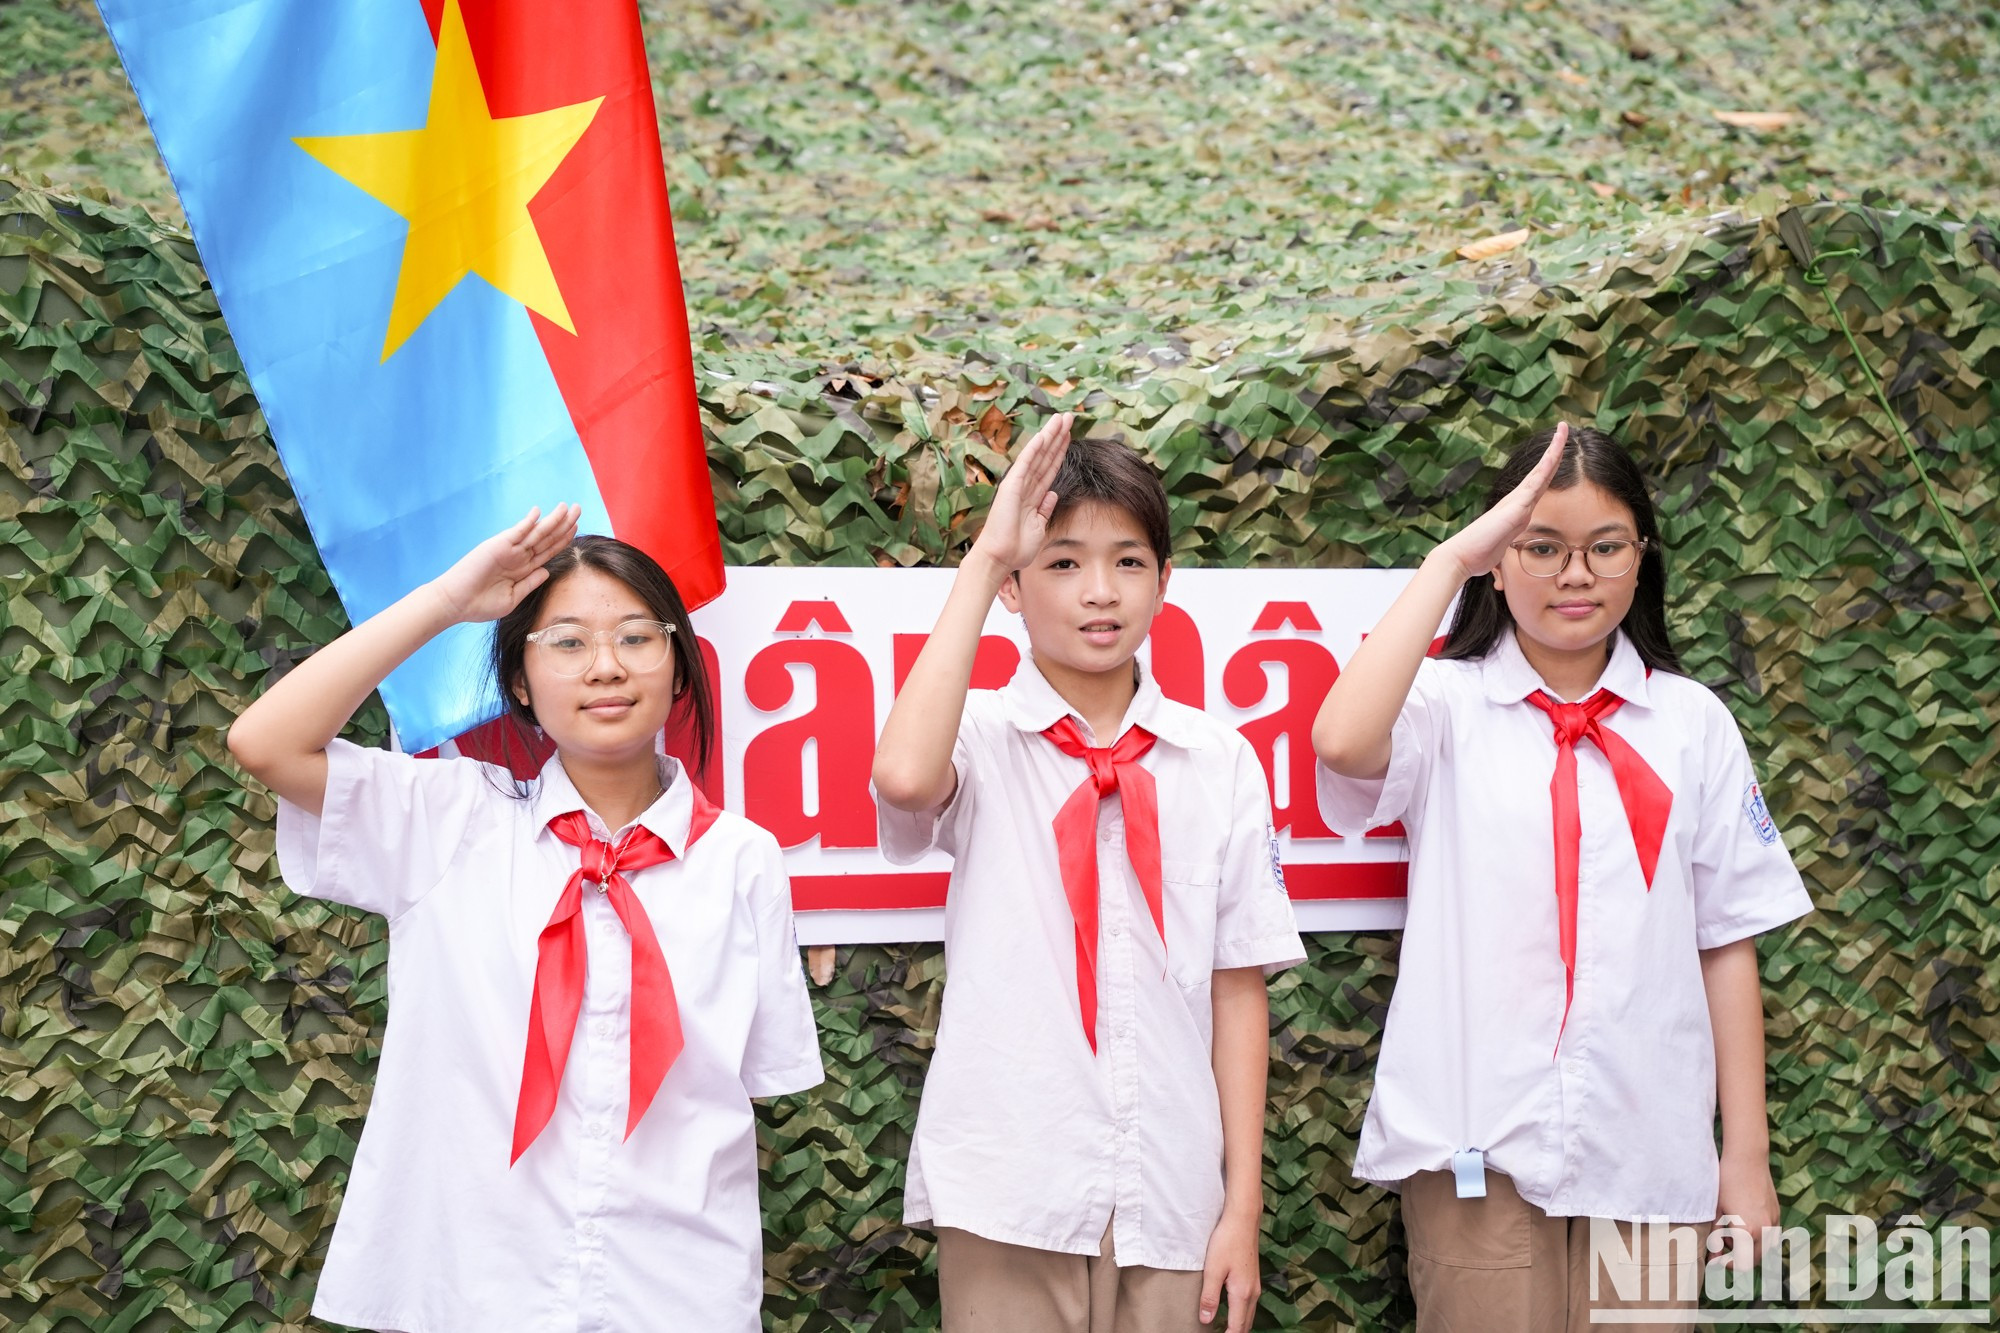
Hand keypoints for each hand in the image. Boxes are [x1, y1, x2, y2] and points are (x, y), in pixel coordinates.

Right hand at [431, 504, 581, 623]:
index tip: (576, 527)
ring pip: (537, 532)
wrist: (456, 604)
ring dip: (553, 520)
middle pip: (547, 537)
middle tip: (578, 508)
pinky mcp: (497, 546)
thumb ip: (530, 583)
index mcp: (523, 569)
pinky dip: (527, 522)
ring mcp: (509, 550)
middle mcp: (518, 556)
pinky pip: (516, 532)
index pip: (548, 550)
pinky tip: (539, 512)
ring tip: (567, 508)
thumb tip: (547, 570)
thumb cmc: (481, 604)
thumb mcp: (513, 597)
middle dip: (564, 524)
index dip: (563, 539)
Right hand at [969, 413, 1071, 571]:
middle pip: (1046, 456)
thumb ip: (1045, 509)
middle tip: (1069, 417)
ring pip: (1038, 454)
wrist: (1000, 557)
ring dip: (1050, 436)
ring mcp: (1018, 484)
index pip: (1049, 468)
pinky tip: (1044, 435)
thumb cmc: (1016, 547)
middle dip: (1058, 436)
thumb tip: (1052, 495)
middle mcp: (1025, 486)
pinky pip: (1025, 463)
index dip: (1060, 451)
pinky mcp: (1012, 486)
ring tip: (1062, 419)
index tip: (1069, 435)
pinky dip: (1035, 448)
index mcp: (1033, 496)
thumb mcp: (1039, 526)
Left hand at [1198, 1207, 1259, 1331]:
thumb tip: (1207, 1320)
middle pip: (1246, 1324)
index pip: (1236, 1327)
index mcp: (1242, 1294)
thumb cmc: (1227, 1241)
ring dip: (1239, 1325)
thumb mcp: (1213, 1270)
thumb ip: (1209, 1297)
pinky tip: (1232, 1311)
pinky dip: (1242, 1314)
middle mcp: (1252, 1293)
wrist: (1243, 1219)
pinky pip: (1249, 1305)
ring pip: (1249, 1315)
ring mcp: (1255, 1285)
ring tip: (1225, 1330)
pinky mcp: (1253, 1278)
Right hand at [1435, 421, 1567, 579]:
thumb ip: (1506, 542)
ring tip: (1563, 430)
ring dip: (1554, 449)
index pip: (1539, 483)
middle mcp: (1518, 500)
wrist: (1462, 555)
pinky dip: (1547, 464)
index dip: (1550, 466)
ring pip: (1542, 471)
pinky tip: (1556, 451)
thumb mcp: (1501, 547)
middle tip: (1563, 427)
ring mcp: (1517, 501)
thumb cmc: (1479, 553)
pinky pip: (1536, 481)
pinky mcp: (1516, 506)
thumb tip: (1503, 548)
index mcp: (1518, 509)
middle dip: (1555, 449)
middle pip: (1543, 471)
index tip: (1558, 449)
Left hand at [1709, 1151, 1780, 1270]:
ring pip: (1764, 1250)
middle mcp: (1765, 1231)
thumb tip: (1714, 1256)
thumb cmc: (1726, 1183)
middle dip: (1738, 1258)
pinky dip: (1758, 1238)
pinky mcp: (1777, 1215)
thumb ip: (1716, 1237)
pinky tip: (1744, 1224)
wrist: (1747, 1159)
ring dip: (1749, 1249)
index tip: (1716, 1259)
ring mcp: (1774, 1223)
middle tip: (1721, 1247)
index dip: (1727, 1265)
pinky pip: (1770, 1237)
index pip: (1742, 1265)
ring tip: (1731, 1233)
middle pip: (1754, 1261)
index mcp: (1747, 1232)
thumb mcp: (1716, 1211)